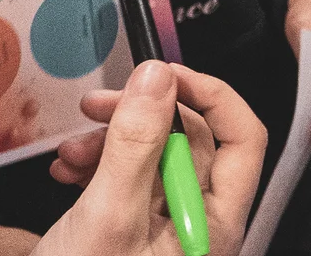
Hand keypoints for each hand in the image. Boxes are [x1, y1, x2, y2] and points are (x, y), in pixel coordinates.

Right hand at [42, 61, 266, 255]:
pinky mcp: (132, 235)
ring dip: (112, 142)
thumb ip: (137, 144)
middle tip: (97, 104)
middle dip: (144, 117)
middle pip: (193, 143)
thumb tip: (159, 76)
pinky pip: (128, 183)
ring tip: (69, 151)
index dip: (210, 96)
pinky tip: (67, 170)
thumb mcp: (108, 215)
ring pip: (154, 159)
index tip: (163, 74)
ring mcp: (166, 232)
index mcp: (216, 224)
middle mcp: (200, 225)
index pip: (244, 138)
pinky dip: (98, 168)